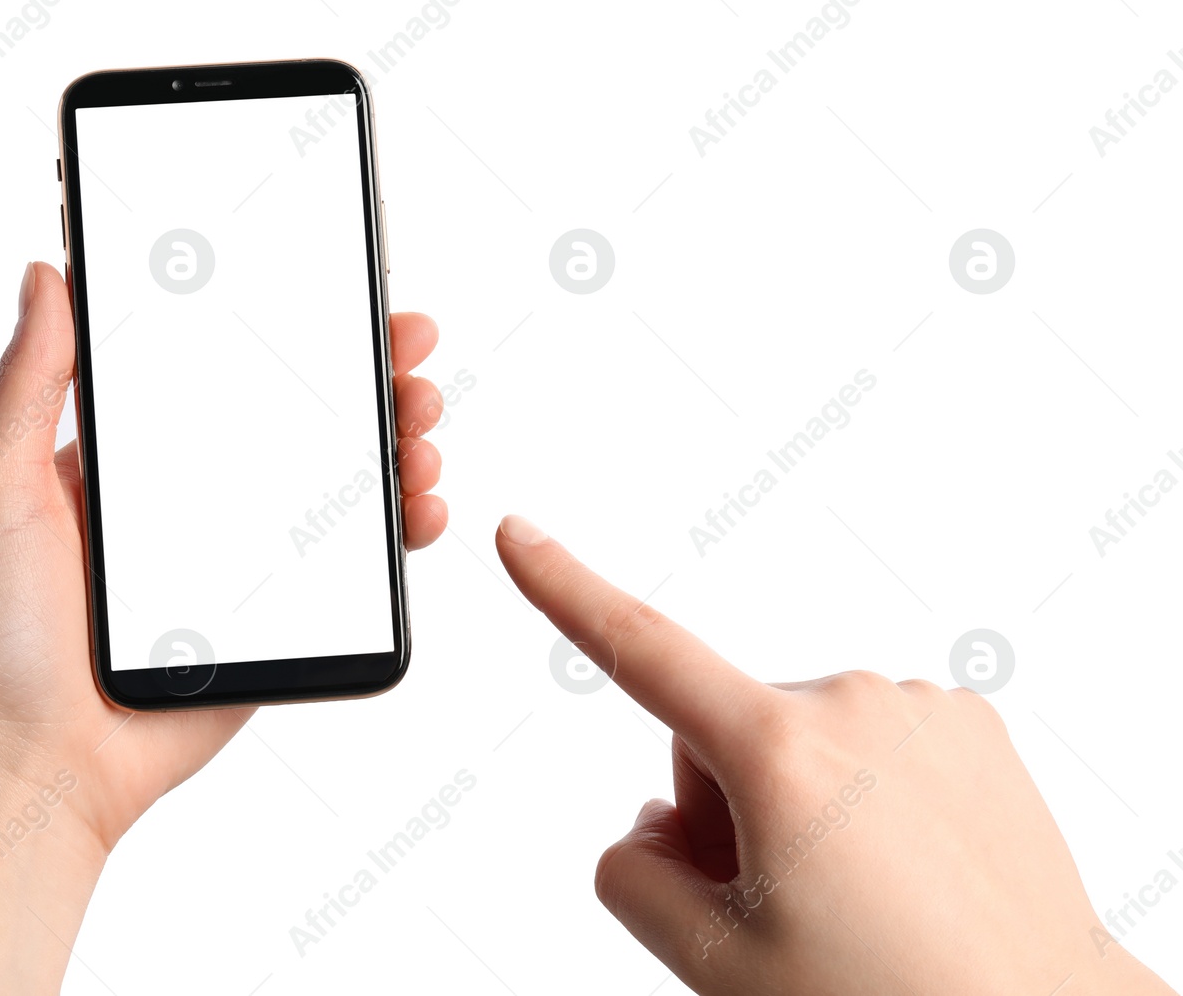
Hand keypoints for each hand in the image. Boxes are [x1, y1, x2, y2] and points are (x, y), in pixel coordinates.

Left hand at [0, 261, 445, 994]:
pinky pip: (346, 571)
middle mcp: (191, 504)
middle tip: (407, 346)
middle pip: (296, 421)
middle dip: (363, 377)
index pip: (220, 371)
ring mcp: (236, 562)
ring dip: (392, 445)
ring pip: (334, 488)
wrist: (37, 767)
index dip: (281, 327)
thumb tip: (46, 274)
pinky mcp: (272, 622)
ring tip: (421, 424)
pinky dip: (395, 534)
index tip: (332, 289)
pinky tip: (418, 505)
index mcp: (130, 462)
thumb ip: (29, 383)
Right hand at [495, 515, 1175, 995]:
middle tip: (775, 899)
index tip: (519, 535)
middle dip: (724, 803)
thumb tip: (651, 823)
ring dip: (797, 801)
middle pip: (721, 733)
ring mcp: (916, 709)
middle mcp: (849, 704)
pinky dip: (863, 791)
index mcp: (780, 754)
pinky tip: (899, 863)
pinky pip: (866, 739)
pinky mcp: (968, 723)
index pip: (643, 653)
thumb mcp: (717, 963)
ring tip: (855, 894)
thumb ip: (632, 876)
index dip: (568, 590)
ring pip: (796, 737)